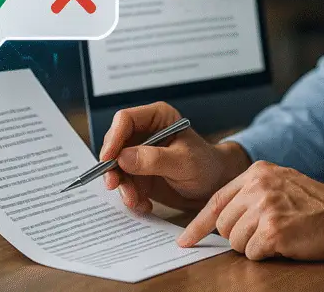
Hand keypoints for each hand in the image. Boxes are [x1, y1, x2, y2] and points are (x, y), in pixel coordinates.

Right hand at [99, 102, 251, 213]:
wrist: (215, 186)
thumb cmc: (206, 166)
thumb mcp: (184, 162)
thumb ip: (155, 159)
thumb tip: (123, 158)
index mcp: (157, 118)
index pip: (125, 120)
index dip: (113, 137)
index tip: (109, 159)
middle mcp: (144, 133)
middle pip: (115, 144)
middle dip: (113, 167)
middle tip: (114, 185)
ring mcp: (139, 153)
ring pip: (116, 167)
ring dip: (123, 186)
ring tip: (135, 201)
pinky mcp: (139, 173)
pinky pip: (125, 183)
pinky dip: (131, 196)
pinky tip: (144, 205)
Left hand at [177, 160, 323, 260]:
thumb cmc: (314, 203)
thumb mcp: (280, 182)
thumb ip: (250, 192)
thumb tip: (220, 216)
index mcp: (257, 172)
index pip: (216, 200)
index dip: (198, 224)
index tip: (185, 240)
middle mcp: (258, 186)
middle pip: (224, 224)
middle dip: (238, 236)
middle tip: (264, 233)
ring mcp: (265, 208)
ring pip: (236, 241)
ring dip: (253, 246)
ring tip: (278, 235)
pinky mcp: (273, 230)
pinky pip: (253, 253)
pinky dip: (266, 254)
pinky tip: (283, 243)